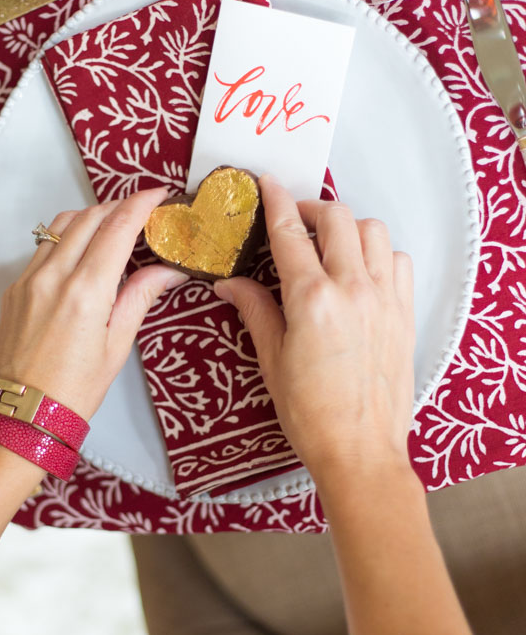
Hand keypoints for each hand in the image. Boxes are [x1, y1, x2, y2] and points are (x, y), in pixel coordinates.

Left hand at [0, 188, 187, 420]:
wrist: (20, 415)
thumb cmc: (72, 391)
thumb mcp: (117, 345)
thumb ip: (140, 297)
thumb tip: (168, 270)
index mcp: (85, 292)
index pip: (117, 228)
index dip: (141, 204)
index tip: (159, 194)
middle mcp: (53, 277)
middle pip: (89, 217)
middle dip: (119, 206)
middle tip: (142, 211)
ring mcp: (29, 279)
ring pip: (61, 225)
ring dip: (91, 216)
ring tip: (113, 227)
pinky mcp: (15, 287)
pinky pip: (43, 246)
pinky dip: (67, 237)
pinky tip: (83, 253)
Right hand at [213, 176, 414, 484]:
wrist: (360, 452)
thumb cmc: (310, 414)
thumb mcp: (272, 361)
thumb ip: (254, 310)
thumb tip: (229, 282)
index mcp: (312, 300)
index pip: (289, 233)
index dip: (275, 200)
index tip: (266, 182)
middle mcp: (353, 289)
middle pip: (336, 217)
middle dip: (311, 208)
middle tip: (293, 220)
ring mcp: (385, 299)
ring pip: (373, 231)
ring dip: (347, 227)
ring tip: (329, 244)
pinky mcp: (404, 313)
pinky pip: (398, 260)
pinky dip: (379, 253)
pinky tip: (361, 271)